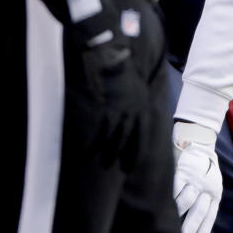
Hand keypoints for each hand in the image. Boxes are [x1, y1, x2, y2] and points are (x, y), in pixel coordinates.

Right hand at [81, 35, 147, 171]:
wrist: (117, 60)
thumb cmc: (126, 76)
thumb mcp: (139, 92)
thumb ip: (137, 107)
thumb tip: (134, 120)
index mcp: (144, 109)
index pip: (144, 135)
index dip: (139, 150)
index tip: (135, 164)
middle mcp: (136, 112)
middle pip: (132, 139)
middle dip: (126, 156)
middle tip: (123, 171)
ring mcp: (123, 111)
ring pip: (117, 137)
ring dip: (110, 152)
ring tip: (105, 166)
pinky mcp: (109, 109)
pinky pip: (101, 130)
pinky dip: (95, 142)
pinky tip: (89, 152)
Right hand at [173, 121, 221, 232]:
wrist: (200, 142)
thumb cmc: (205, 167)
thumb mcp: (213, 182)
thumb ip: (206, 200)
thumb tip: (195, 223)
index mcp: (215, 191)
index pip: (210, 214)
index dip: (204, 228)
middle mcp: (206, 186)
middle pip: (198, 210)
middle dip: (190, 226)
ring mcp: (194, 178)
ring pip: (185, 199)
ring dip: (178, 212)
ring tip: (171, 219)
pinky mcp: (182, 170)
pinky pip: (175, 187)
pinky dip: (170, 197)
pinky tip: (165, 204)